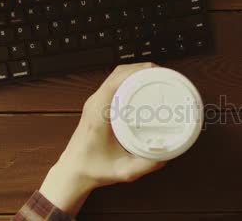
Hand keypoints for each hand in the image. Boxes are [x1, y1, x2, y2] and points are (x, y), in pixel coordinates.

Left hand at [40, 63, 165, 216]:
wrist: (74, 172)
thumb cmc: (93, 169)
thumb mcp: (123, 171)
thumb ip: (146, 166)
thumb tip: (167, 155)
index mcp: (98, 114)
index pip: (117, 80)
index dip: (138, 71)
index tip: (156, 71)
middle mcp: (95, 103)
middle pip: (119, 73)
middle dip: (142, 69)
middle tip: (163, 75)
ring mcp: (95, 102)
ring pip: (116, 76)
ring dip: (136, 72)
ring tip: (157, 77)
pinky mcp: (98, 105)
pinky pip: (114, 83)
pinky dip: (130, 79)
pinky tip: (143, 86)